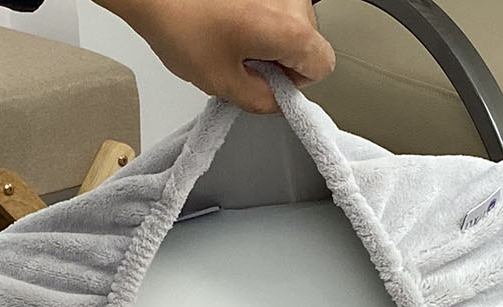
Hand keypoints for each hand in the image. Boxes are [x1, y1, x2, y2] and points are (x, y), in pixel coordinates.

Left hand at [103, 0, 335, 113]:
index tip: (271, 83)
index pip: (322, 65)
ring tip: (231, 38)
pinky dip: (256, 15)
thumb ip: (262, 101)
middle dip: (280, 58)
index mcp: (290, 28)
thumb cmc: (181, 24)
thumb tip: (276, 100)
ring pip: (290, 21)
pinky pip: (272, 3)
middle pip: (307, 41)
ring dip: (267, 36)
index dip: (296, 82)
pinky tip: (227, 21)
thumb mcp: (224, 83)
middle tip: (243, 62)